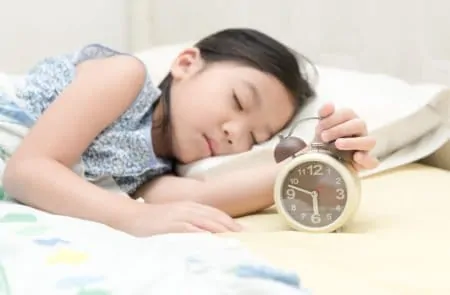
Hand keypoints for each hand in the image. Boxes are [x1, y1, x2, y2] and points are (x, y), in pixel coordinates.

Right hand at [121, 201, 242, 236]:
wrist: (132, 215)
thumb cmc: (154, 218)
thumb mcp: (175, 216)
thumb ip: (189, 220)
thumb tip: (205, 230)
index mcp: (190, 206)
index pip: (214, 212)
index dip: (229, 220)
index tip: (242, 229)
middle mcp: (188, 208)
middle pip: (214, 216)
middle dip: (230, 225)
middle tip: (244, 234)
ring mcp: (179, 215)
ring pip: (205, 221)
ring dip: (220, 229)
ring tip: (234, 237)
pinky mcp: (171, 224)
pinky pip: (190, 228)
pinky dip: (202, 233)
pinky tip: (210, 239)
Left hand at [316, 102, 378, 170]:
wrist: (322, 160)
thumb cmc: (324, 140)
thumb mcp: (321, 127)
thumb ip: (324, 114)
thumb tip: (330, 104)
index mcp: (350, 120)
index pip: (347, 113)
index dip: (333, 118)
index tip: (320, 127)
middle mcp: (360, 132)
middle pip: (359, 124)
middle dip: (340, 129)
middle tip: (324, 137)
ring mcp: (364, 147)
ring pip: (369, 141)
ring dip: (353, 142)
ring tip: (337, 145)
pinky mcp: (365, 163)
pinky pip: (373, 161)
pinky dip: (367, 159)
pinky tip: (356, 157)